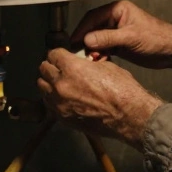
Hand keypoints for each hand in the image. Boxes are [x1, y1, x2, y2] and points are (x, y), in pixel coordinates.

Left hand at [37, 49, 163, 148]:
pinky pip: (49, 104)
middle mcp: (61, 85)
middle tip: (60, 68)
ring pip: (42, 87)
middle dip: (52, 66)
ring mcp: (60, 103)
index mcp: (72, 68)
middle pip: (44, 69)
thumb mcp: (106, 67)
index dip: (59, 54)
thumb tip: (81, 63)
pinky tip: (64, 97)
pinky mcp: (63, 118)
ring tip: (60, 83)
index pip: (53, 54)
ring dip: (49, 83)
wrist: (129, 116)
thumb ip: (87, 64)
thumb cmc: (122, 90)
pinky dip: (53, 99)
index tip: (62, 56)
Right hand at [70, 0, 171, 74]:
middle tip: (79, 53)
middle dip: (86, 41)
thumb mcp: (130, 37)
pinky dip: (99, 55)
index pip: (93, 17)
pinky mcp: (119, 45)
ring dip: (92, 50)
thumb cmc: (157, 38)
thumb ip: (108, 38)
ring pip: (96, 40)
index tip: (73, 41)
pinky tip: (99, 62)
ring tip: (91, 59)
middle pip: (92, 28)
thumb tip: (87, 40)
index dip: (81, 29)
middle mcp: (115, 19)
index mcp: (118, 10)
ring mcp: (116, 32)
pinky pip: (103, 48)